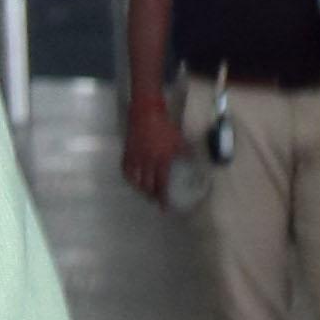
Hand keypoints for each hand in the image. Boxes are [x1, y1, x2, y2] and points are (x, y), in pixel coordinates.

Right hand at [119, 87, 181, 203]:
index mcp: (161, 159)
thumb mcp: (178, 139)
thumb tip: (193, 162)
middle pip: (147, 186)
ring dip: (140, 190)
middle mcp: (147, 162)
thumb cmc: (165, 125)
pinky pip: (126, 170)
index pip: (162, 184)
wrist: (147, 112)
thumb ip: (184, 153)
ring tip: (145, 193)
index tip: (164, 207)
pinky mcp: (127, 153)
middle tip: (156, 200)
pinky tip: (133, 181)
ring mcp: (136, 158)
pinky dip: (129, 178)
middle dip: (151, 196)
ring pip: (135, 181)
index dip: (162, 198)